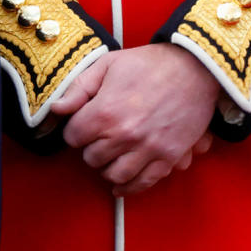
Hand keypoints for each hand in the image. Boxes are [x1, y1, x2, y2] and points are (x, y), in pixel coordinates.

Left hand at [50, 43, 218, 194]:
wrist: (194, 68)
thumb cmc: (148, 63)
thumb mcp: (108, 65)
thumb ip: (79, 88)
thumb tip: (56, 109)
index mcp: (105, 111)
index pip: (73, 137)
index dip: (75, 130)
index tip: (82, 124)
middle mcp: (124, 135)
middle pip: (91, 158)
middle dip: (90, 148)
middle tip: (97, 137)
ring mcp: (147, 149)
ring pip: (113, 175)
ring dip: (107, 167)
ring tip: (110, 155)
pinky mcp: (168, 158)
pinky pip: (142, 184)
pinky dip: (128, 187)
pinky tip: (120, 184)